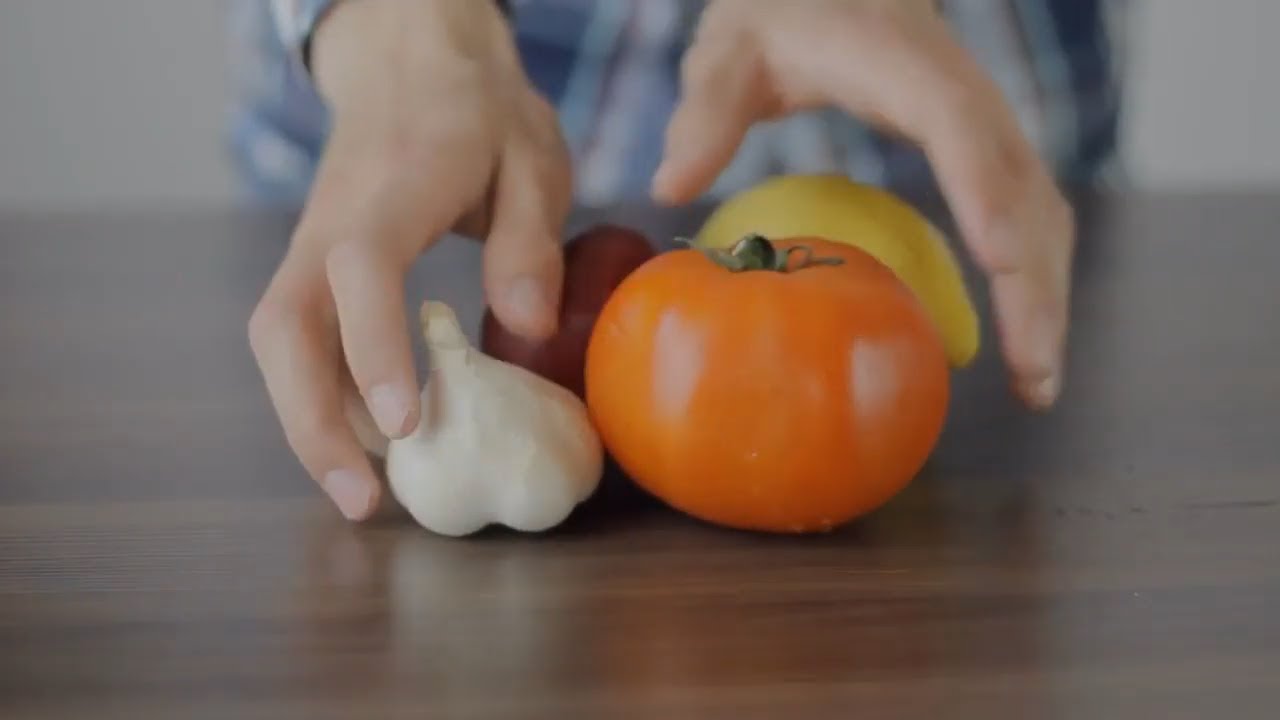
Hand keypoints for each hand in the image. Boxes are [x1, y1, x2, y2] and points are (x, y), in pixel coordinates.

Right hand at [248, 0, 571, 519]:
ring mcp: (310, 245)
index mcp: (395, 187)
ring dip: (310, 423)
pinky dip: (324, 397)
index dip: (375, 347)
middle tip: (365, 502)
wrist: (408, 62)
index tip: (404, 424)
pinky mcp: (313, 265)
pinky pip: (300, 340)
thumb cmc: (478, 112)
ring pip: (279, 342)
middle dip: (311, 423)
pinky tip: (370, 441)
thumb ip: (530, 239)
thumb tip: (528, 329)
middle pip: (284, 327)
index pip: (361, 269)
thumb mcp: (532, 156)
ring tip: (367, 493)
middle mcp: (331, 222)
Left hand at [653, 0, 1072, 409]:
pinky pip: (1023, 209)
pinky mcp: (981, 143)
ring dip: (1046, 292)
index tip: (998, 260)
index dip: (984, 189)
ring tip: (1037, 383)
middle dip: (1037, 282)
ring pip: (1038, 205)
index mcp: (902, 63)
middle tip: (1034, 378)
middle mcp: (960, 90)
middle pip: (1022, 186)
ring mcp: (980, 118)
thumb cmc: (779, 11)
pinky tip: (1021, 331)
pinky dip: (1032, 273)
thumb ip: (705, 110)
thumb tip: (669, 184)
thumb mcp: (729, 49)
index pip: (957, 125)